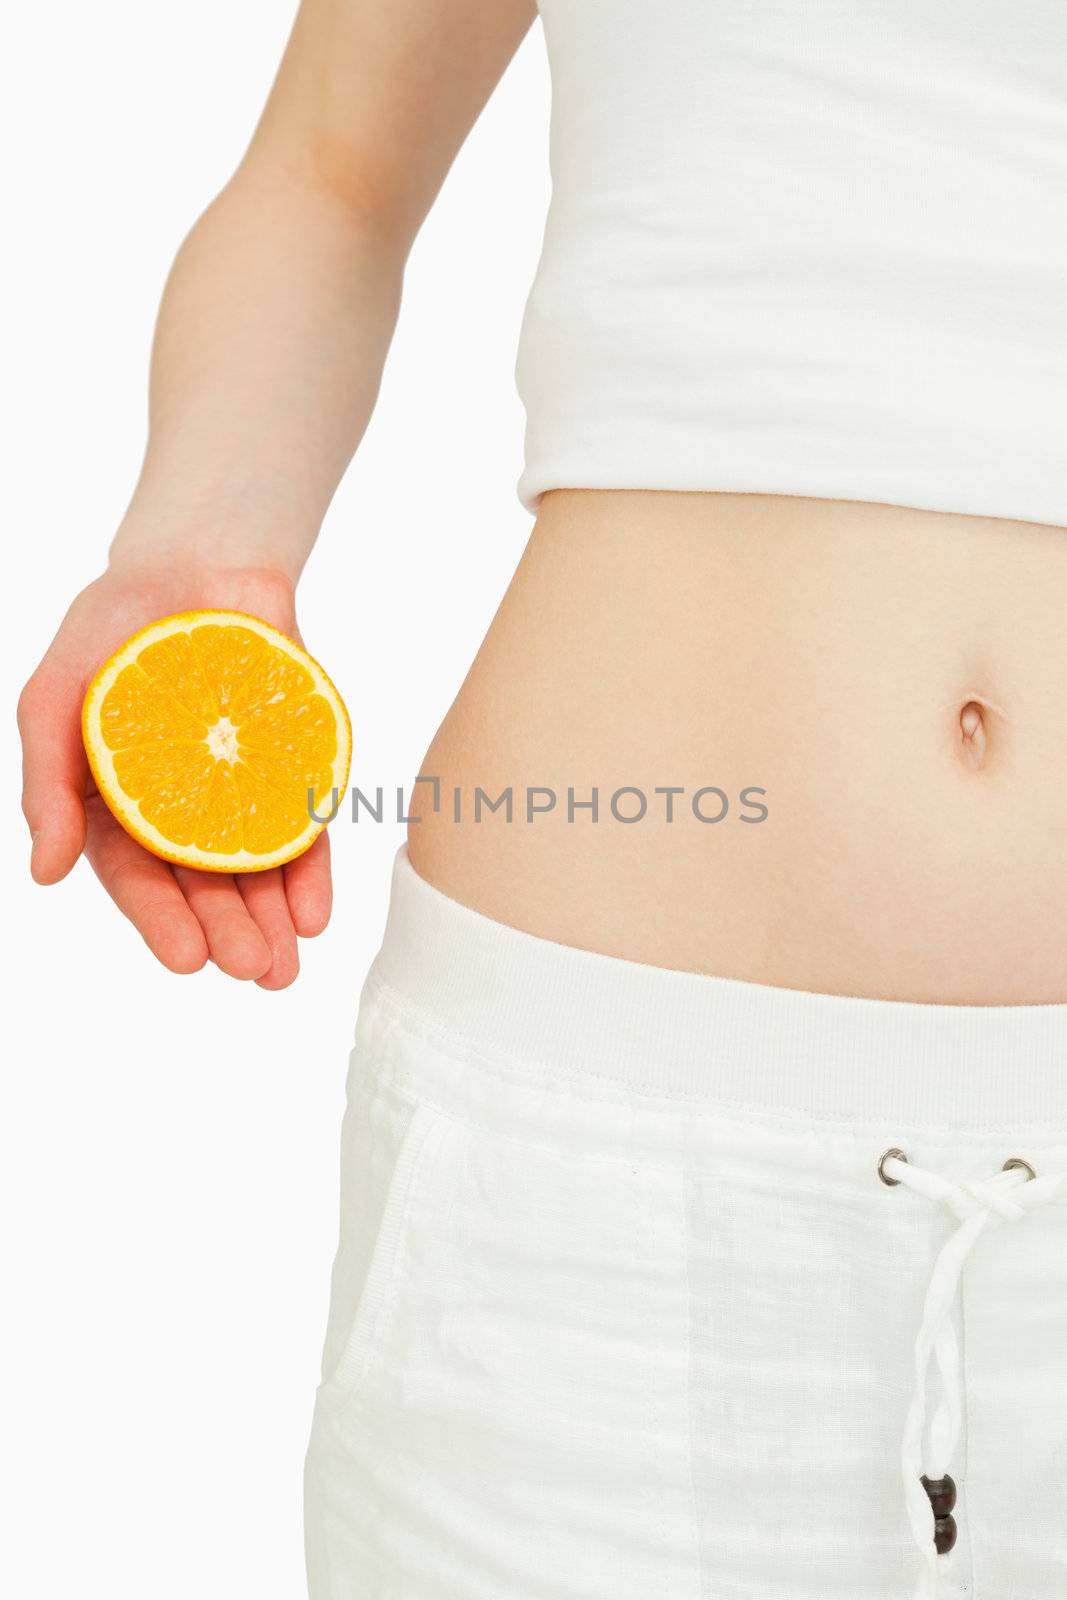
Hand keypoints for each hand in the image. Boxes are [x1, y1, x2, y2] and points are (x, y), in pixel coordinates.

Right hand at [17, 558, 331, 988]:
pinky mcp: (290, 766)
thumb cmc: (109, 631)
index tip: (189, 961)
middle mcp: (180, 810)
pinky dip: (311, 871)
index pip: (137, 877)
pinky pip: (303, 826)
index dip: (162, 921)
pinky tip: (317, 913)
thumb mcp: (54, 702)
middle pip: (204, 885)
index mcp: (116, 807)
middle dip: (230, 932)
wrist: (193, 562)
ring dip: (273, 920)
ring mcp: (240, 789)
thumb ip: (47, 788)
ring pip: (257, 869)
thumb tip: (43, 874)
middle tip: (255, 971)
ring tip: (288, 966)